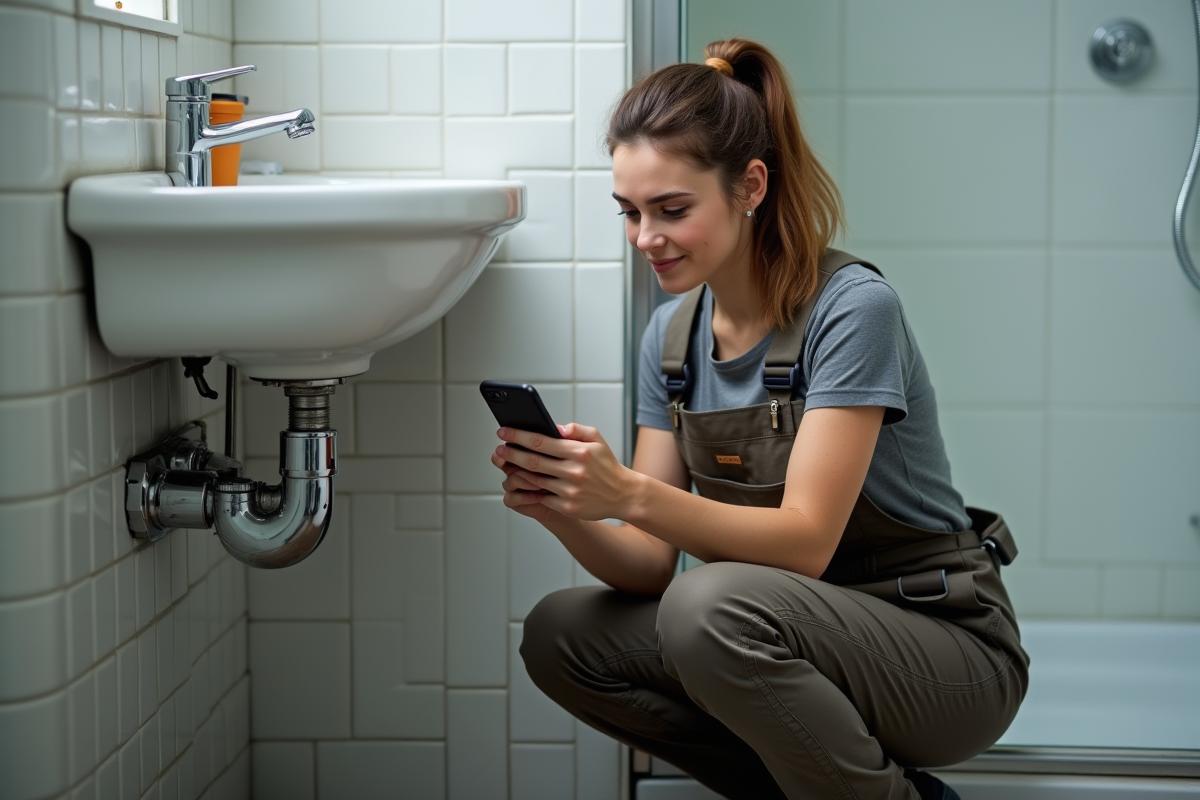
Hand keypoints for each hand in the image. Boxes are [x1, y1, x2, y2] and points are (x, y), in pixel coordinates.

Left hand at [489, 423, 633, 520]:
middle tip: (499, 450)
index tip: (503, 432)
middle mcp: (574, 471)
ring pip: (535, 480)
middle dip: (511, 454)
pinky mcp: (568, 507)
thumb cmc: (606, 465)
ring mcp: (570, 491)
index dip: (519, 436)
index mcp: (579, 452)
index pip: (541, 442)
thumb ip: (575, 430)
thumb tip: (553, 428)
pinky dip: (531, 490)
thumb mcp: (597, 439)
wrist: (622, 494)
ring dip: (518, 472)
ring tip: (508, 465)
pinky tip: (524, 483)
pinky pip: (542, 497)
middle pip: (533, 461)